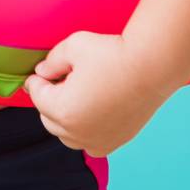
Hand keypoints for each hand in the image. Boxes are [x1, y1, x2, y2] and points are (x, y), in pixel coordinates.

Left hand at [21, 31, 180, 156]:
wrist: (153, 66)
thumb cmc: (113, 54)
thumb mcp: (73, 47)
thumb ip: (51, 61)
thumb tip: (42, 72)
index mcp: (63, 110)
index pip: (36, 96)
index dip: (38, 80)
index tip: (43, 71)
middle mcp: (78, 133)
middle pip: (48, 118)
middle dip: (50, 99)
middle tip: (62, 80)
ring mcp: (98, 141)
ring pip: (66, 134)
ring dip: (65, 118)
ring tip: (78, 94)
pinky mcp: (115, 142)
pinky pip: (88, 142)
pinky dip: (84, 131)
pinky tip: (92, 110)